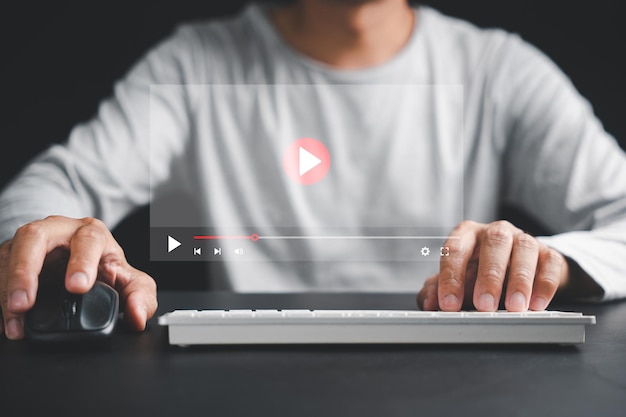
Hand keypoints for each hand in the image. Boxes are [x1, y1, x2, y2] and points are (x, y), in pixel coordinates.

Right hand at [0, 215, 157, 339]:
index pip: (88, 239)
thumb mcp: (129, 281)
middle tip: (26, 303)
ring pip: (9, 253)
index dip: (82, 261)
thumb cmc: (103, 267)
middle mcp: (58, 230)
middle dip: (27, 270)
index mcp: (92, 232)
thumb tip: (139, 315)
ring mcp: (30, 242)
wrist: (79, 260)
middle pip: (36, 237)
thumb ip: (141, 296)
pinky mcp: (9, 255)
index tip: (77, 287)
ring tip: (15, 320)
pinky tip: (4, 319)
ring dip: (7, 288)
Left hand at [417, 220, 568, 311]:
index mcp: (467, 234)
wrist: (518, 271)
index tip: (449, 304)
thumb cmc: (480, 274)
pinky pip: (550, 263)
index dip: (451, 277)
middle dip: (489, 276)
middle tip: (484, 305)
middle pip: (493, 244)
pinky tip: (537, 303)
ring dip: (520, 280)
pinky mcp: (549, 253)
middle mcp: (495, 231)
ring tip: (515, 306)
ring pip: (524, 249)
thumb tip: (428, 304)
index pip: (456, 249)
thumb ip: (437, 290)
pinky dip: (544, 284)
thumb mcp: (456, 281)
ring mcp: (524, 239)